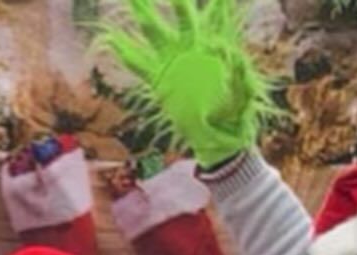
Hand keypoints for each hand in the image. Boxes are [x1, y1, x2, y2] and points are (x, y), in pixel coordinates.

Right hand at [100, 0, 269, 167]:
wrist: (222, 139)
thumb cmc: (237, 113)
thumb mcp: (245, 92)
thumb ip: (239, 72)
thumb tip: (227, 51)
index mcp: (212, 45)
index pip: (209, 16)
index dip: (204, 4)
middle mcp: (190, 48)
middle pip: (178, 14)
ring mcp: (172, 64)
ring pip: (154, 33)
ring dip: (142, 14)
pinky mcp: (160, 83)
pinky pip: (139, 66)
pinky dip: (125, 54)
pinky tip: (111, 40)